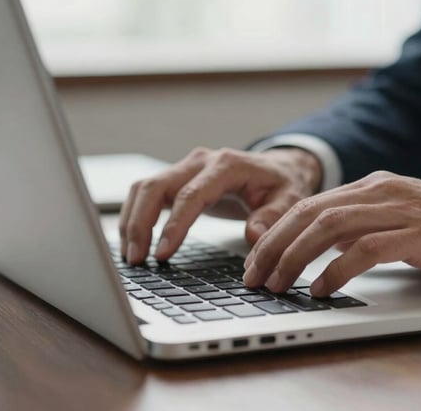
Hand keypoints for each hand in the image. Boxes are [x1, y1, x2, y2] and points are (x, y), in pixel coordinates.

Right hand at [119, 147, 321, 264]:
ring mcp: (186, 167)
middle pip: (156, 187)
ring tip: (131, 256)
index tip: (163, 253)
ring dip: (132, 221)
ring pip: (144, 188)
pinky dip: (134, 215)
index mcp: (227, 165)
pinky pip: (146, 192)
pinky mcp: (178, 178)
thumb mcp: (290, 200)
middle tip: (136, 259)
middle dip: (141, 224)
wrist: (280, 168)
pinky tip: (132, 241)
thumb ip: (273, 217)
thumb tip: (254, 236)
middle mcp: (201, 161)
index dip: (174, 225)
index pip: (191, 195)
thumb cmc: (283, 185)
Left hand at [243, 171, 420, 296]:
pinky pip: (365, 250)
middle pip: (311, 213)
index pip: (312, 205)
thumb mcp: (407, 222)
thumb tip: (329, 251)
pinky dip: (336, 270)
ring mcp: (402, 210)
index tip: (256, 259)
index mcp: (376, 186)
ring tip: (276, 283)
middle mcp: (383, 192)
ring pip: (329, 227)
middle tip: (253, 275)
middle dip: (273, 245)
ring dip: (295, 257)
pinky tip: (321, 289)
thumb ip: (369, 229)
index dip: (277, 232)